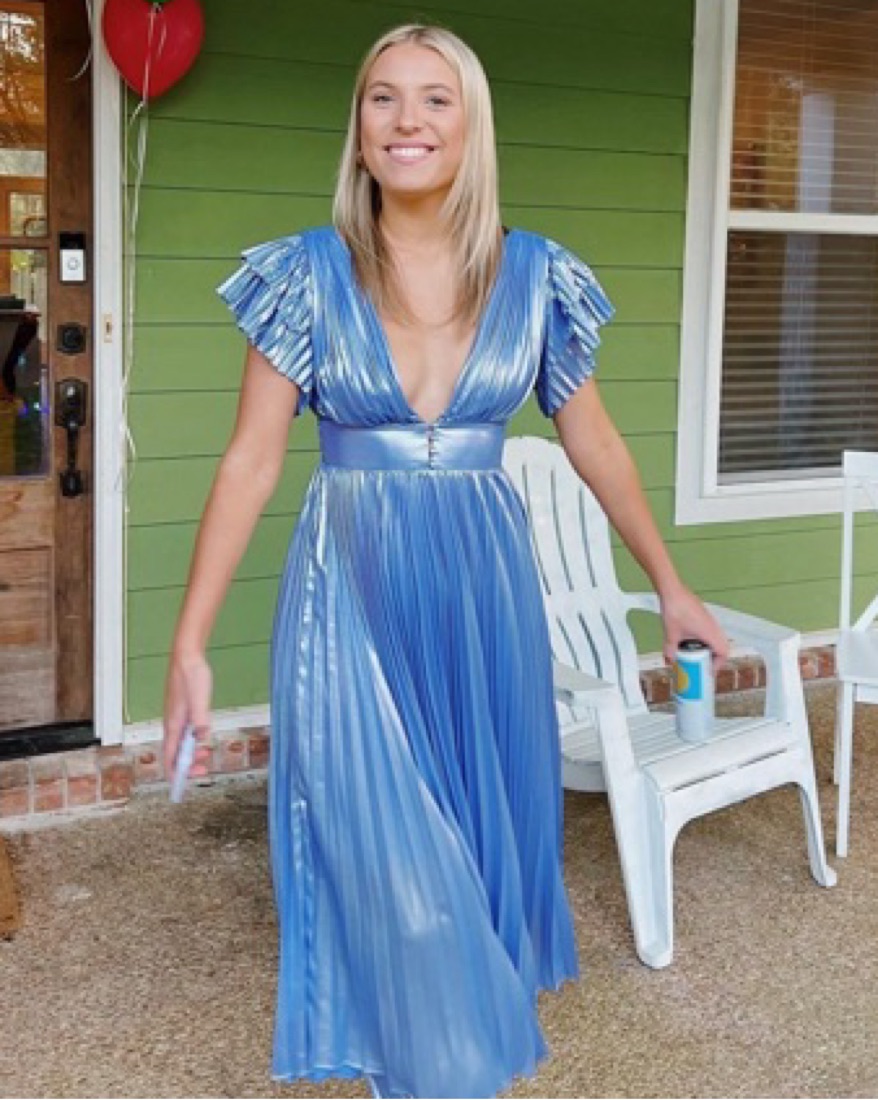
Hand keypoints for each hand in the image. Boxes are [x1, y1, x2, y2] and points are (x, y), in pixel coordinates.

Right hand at [162, 648, 212, 783]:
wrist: (187, 656)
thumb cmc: (191, 676)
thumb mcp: (200, 700)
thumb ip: (201, 721)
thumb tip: (203, 741)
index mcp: (173, 724)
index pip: (169, 756)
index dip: (174, 773)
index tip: (182, 785)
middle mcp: (172, 723)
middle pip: (175, 752)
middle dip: (187, 765)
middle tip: (204, 769)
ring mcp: (177, 717)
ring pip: (181, 743)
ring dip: (192, 753)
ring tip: (206, 755)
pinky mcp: (183, 710)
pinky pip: (186, 732)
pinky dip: (194, 741)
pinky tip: (203, 739)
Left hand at [659, 584, 729, 672]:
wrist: (673, 591)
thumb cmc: (675, 612)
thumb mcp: (671, 634)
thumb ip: (671, 650)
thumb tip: (669, 662)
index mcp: (710, 633)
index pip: (723, 653)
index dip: (718, 664)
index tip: (708, 671)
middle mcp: (714, 627)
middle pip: (723, 646)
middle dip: (715, 658)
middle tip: (703, 665)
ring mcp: (710, 620)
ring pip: (717, 638)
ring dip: (710, 648)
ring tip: (696, 655)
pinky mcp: (704, 615)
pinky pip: (711, 631)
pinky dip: (706, 639)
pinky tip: (691, 640)